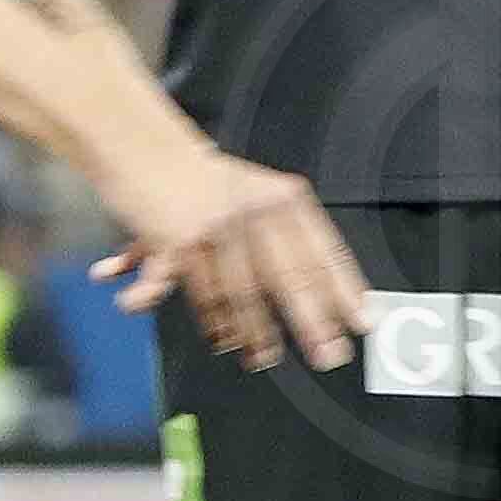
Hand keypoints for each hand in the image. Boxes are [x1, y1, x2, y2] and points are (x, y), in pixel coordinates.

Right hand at [91, 146, 367, 372]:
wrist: (138, 143)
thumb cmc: (201, 179)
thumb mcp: (254, 195)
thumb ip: (286, 239)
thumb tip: (327, 291)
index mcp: (282, 199)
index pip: (323, 250)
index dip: (345, 289)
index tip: (362, 321)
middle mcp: (255, 209)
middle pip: (290, 275)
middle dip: (312, 322)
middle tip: (327, 354)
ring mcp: (216, 224)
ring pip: (243, 292)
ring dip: (254, 331)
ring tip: (262, 356)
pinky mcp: (177, 240)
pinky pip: (197, 291)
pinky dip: (211, 321)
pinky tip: (219, 339)